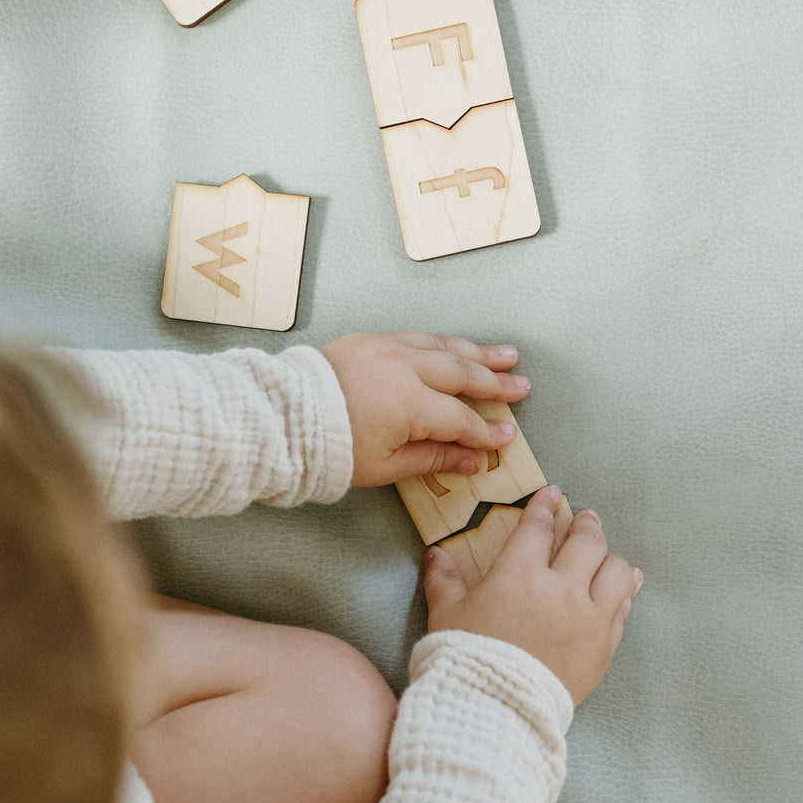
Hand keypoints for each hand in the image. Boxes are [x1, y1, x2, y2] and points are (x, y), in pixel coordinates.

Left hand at [320, 331, 529, 486]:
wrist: (279, 418)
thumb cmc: (330, 450)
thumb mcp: (385, 466)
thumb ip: (433, 459)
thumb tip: (473, 462)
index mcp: (409, 405)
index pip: (460, 418)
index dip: (486, 431)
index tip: (508, 436)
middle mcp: (404, 368)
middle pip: (461, 373)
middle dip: (494, 381)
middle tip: (522, 386)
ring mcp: (387, 348)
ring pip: (443, 346)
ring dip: (478, 352)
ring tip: (506, 355)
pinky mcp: (371, 339)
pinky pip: (419, 337)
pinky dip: (444, 343)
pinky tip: (459, 347)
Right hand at [423, 486, 642, 705]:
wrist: (494, 713)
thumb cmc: (464, 661)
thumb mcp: (447, 616)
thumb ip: (445, 581)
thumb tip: (435, 554)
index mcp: (519, 575)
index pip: (537, 528)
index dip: (545, 507)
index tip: (552, 494)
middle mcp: (561, 589)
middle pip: (587, 543)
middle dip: (586, 525)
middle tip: (585, 519)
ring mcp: (588, 618)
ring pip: (616, 572)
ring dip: (611, 559)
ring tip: (608, 556)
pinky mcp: (604, 647)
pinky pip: (622, 610)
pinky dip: (622, 595)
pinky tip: (620, 591)